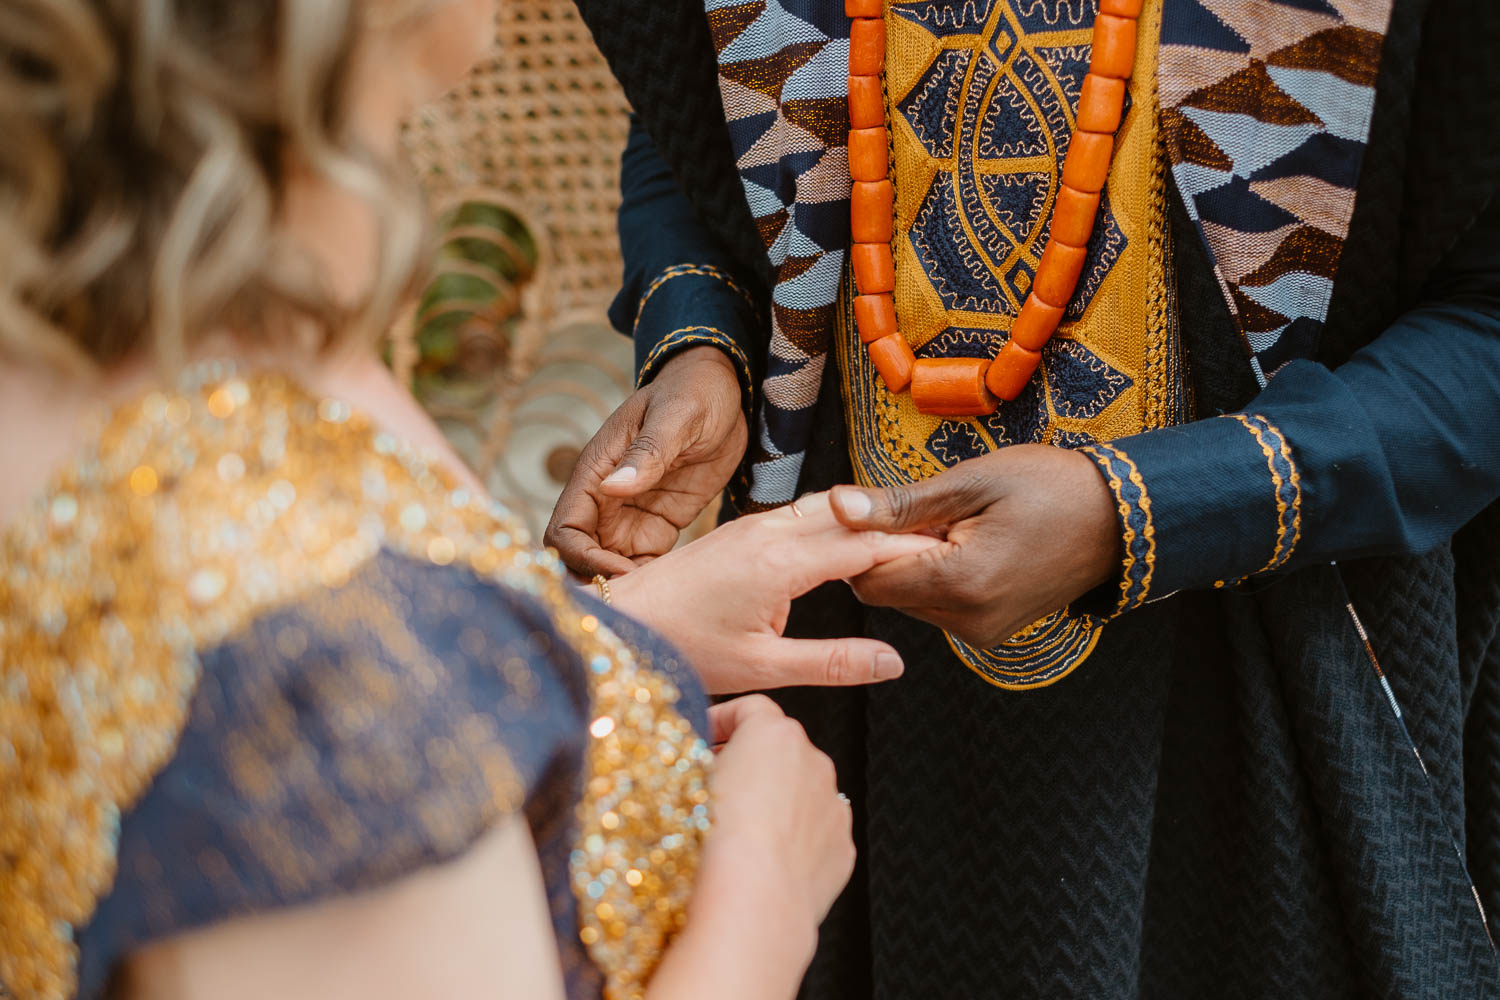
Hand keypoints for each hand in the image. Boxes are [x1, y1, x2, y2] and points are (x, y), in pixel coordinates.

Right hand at [545, 347, 747, 576]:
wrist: (726, 391)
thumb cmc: (695, 392)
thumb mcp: (677, 417)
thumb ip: (648, 452)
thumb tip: (613, 488)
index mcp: (596, 470)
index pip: (565, 528)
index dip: (582, 557)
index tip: (618, 571)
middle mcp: (606, 498)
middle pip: (580, 555)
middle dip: (597, 581)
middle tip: (637, 599)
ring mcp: (630, 515)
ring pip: (607, 564)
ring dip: (623, 586)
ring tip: (658, 601)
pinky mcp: (659, 526)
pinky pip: (643, 564)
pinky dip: (650, 580)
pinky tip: (674, 589)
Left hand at [609, 492, 940, 693]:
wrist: (619, 625)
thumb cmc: (683, 649)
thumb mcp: (764, 668)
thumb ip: (833, 663)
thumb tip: (894, 663)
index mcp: (780, 564)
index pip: (864, 544)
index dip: (911, 546)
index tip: (951, 549)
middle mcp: (768, 534)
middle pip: (849, 515)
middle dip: (894, 523)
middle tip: (943, 533)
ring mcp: (751, 527)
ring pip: (824, 509)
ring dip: (864, 519)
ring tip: (907, 532)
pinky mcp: (738, 532)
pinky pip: (800, 515)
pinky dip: (835, 523)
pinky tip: (849, 540)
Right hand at [650, 696, 851, 998]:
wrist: (751, 905)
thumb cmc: (714, 843)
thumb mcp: (683, 783)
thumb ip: (691, 758)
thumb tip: (685, 757)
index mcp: (775, 734)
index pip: (750, 708)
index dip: (722, 720)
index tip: (704, 739)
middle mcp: (814, 762)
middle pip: (780, 749)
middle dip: (750, 763)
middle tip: (716, 786)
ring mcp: (833, 805)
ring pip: (802, 791)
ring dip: (776, 801)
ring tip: (741, 830)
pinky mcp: (842, 847)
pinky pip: (816, 832)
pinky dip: (795, 838)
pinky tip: (765, 860)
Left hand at [828, 445, 1121, 648]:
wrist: (1121, 519)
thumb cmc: (1052, 488)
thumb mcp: (972, 483)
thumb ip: (900, 503)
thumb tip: (838, 506)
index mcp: (961, 584)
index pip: (869, 579)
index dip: (860, 543)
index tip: (874, 508)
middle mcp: (968, 622)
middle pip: (887, 593)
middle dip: (887, 551)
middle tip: (918, 508)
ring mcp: (982, 633)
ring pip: (910, 600)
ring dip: (913, 563)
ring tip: (949, 523)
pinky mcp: (991, 631)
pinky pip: (939, 606)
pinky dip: (936, 576)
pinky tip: (962, 544)